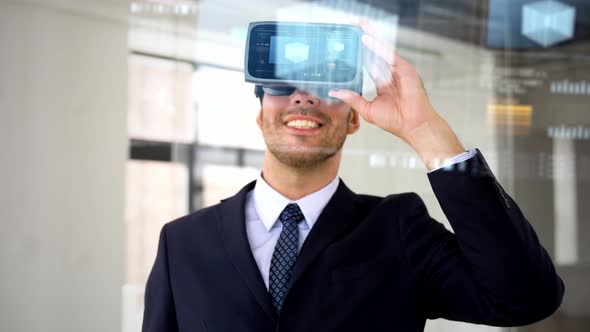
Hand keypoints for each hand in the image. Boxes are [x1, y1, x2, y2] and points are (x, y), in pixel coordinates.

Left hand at [329, 20, 464, 170]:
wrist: (412, 126)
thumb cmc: (395, 121)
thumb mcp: (367, 108)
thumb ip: (352, 98)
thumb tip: (334, 91)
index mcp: (383, 83)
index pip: (370, 63)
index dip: (362, 53)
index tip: (352, 43)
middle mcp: (391, 75)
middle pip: (377, 53)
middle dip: (368, 39)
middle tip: (357, 26)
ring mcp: (399, 71)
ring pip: (384, 50)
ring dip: (373, 38)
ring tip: (362, 27)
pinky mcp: (406, 70)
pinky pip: (391, 55)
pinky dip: (380, 47)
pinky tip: (369, 40)